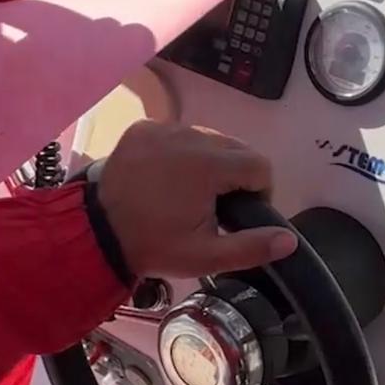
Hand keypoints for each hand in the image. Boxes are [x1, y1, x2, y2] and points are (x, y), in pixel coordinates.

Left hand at [96, 121, 297, 277]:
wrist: (95, 233)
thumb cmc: (153, 245)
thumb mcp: (205, 256)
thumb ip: (251, 247)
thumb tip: (290, 240)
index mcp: (209, 165)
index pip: (260, 166)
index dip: (259, 191)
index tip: (239, 213)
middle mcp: (190, 136)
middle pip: (237, 148)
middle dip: (235, 176)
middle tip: (215, 206)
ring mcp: (164, 128)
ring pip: (209, 138)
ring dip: (210, 161)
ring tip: (191, 191)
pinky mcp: (143, 128)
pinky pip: (179, 134)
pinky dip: (181, 152)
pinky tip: (168, 177)